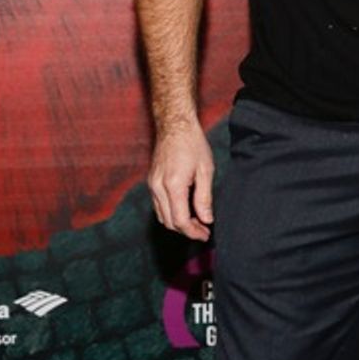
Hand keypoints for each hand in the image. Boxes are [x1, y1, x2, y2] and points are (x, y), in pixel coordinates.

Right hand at [147, 118, 214, 239]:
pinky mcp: (151, 181)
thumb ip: (204, 198)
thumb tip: (207, 219)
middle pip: (169, 222)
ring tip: (197, 221)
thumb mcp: (205, 171)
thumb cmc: (192, 144)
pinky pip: (158, 205)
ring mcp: (152, 184)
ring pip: (162, 216)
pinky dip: (171, 213)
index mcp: (173, 185)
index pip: (180, 220)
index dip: (193, 232)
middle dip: (187, 230)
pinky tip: (185, 209)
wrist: (175, 125)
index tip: (205, 234)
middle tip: (203, 230)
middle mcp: (158, 187)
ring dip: (178, 223)